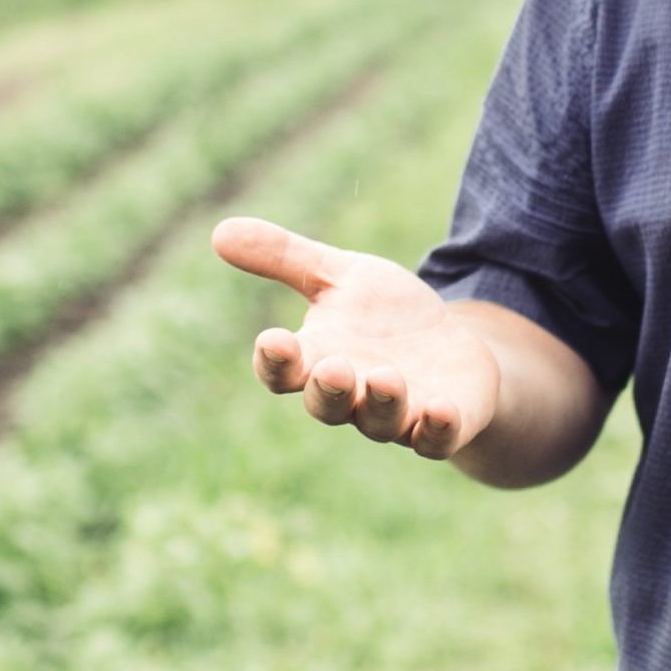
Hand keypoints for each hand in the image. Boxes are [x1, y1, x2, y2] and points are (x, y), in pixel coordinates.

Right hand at [212, 216, 501, 457]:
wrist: (451, 348)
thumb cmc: (385, 315)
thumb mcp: (340, 275)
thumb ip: (284, 257)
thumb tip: (218, 231)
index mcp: (317, 358)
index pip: (283, 369)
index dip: (275, 360)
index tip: (274, 340)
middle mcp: (352, 395)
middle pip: (327, 404)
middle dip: (329, 389)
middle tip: (333, 368)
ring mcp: (398, 415)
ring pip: (380, 422)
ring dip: (382, 403)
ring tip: (386, 378)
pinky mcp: (444, 425)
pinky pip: (435, 439)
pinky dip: (436, 428)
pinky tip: (440, 409)